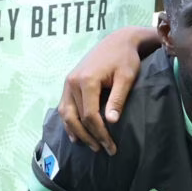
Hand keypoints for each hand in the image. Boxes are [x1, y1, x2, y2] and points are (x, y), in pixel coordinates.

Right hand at [59, 25, 158, 152]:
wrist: (117, 41)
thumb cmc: (125, 59)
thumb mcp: (126, 77)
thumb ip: (118, 99)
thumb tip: (111, 121)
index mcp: (86, 81)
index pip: (90, 115)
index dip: (100, 134)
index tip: (111, 147)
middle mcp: (72, 82)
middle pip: (75, 118)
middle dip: (88, 136)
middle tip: (102, 149)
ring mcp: (68, 82)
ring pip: (66, 114)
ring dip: (76, 131)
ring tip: (89, 144)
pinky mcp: (69, 82)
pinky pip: (64, 107)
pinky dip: (69, 121)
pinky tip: (75, 133)